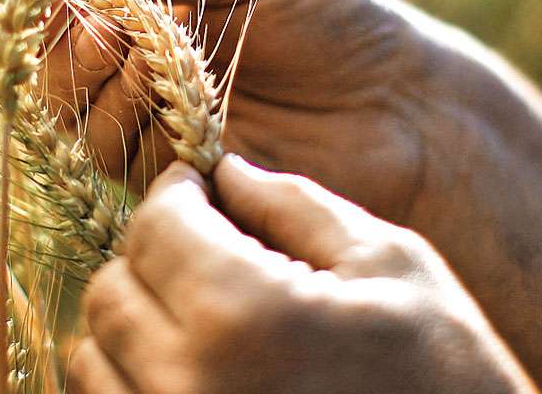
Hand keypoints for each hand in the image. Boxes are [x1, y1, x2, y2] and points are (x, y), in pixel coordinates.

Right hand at [40, 0, 458, 219]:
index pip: (70, 19)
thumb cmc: (334, 16)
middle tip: (107, 37)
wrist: (405, 104)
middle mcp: (145, 79)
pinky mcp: (184, 186)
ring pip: (86, 127)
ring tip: (161, 66)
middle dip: (72, 59)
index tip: (72, 0)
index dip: (58, 12)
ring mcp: (162, 135)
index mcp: (153, 19)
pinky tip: (187, 108)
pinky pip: (130, 167)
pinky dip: (143, 133)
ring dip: (109, 95)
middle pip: (61, 82)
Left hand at [67, 155, 537, 393]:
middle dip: (151, 257)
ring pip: (90, 357)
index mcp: (243, 315)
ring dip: (131, 323)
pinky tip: (194, 369)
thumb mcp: (394, 270)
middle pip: (110, 290)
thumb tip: (224, 170)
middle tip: (204, 252)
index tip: (200, 188)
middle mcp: (183, 384)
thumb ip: (295, 206)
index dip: (176, 194)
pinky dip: (131, 379)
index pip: (155, 224)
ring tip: (200, 316)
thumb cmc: (450, 381)